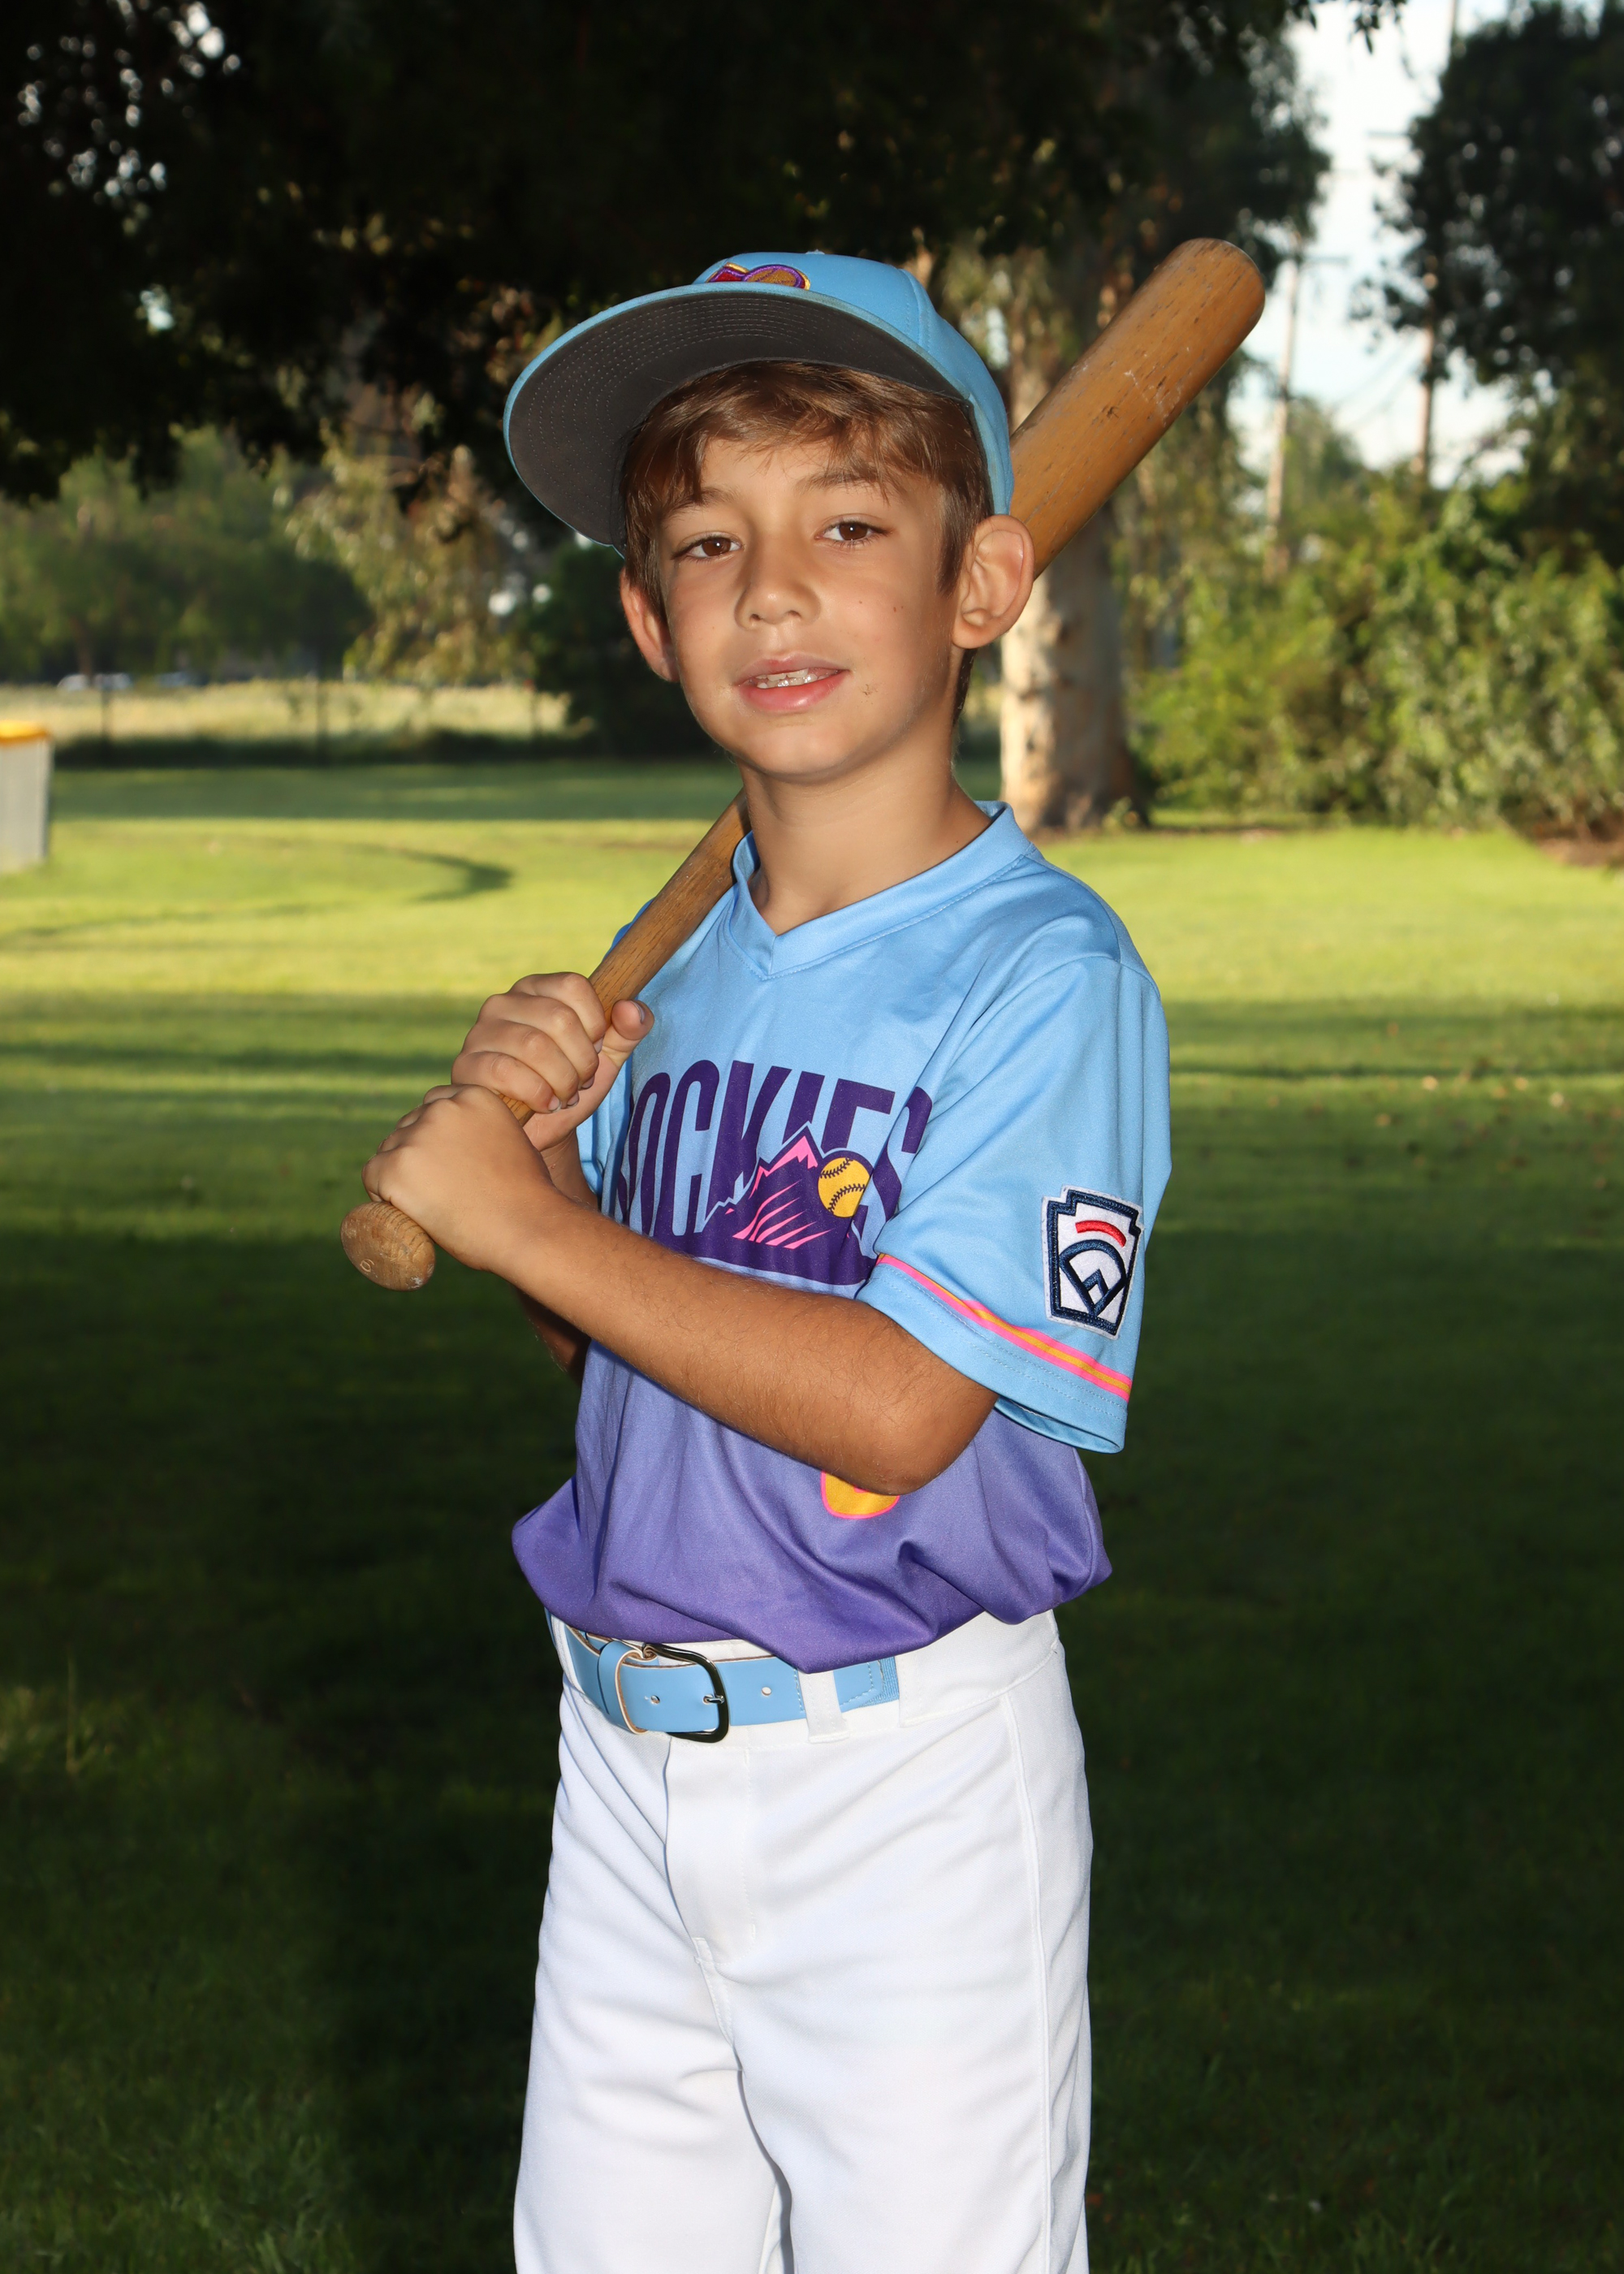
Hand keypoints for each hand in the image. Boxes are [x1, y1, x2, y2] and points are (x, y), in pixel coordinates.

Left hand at [362, 1083, 562, 1277]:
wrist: (525, 1227)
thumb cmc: (528, 1197)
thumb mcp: (512, 1141)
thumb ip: (482, 1130)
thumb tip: (457, 1145)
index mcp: (473, 1096)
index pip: (434, 1105)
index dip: (437, 1137)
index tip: (448, 1163)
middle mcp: (442, 1108)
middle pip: (408, 1126)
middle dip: (416, 1154)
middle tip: (441, 1190)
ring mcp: (416, 1137)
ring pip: (389, 1151)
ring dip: (400, 1174)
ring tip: (432, 1204)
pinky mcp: (395, 1167)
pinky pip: (372, 1176)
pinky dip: (383, 1196)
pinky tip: (410, 1211)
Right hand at [452, 973, 650, 1147]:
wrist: (540, 1129)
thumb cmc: (571, 1085)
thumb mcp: (608, 1057)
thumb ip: (629, 1030)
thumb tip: (631, 1010)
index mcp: (536, 989)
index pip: (573, 985)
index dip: (595, 1023)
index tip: (595, 1048)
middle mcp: (503, 1003)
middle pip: (558, 1018)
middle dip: (582, 1060)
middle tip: (581, 1081)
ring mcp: (480, 1033)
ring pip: (534, 1045)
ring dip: (562, 1080)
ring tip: (565, 1095)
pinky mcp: (467, 1065)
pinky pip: (505, 1070)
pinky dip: (537, 1093)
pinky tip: (546, 1104)